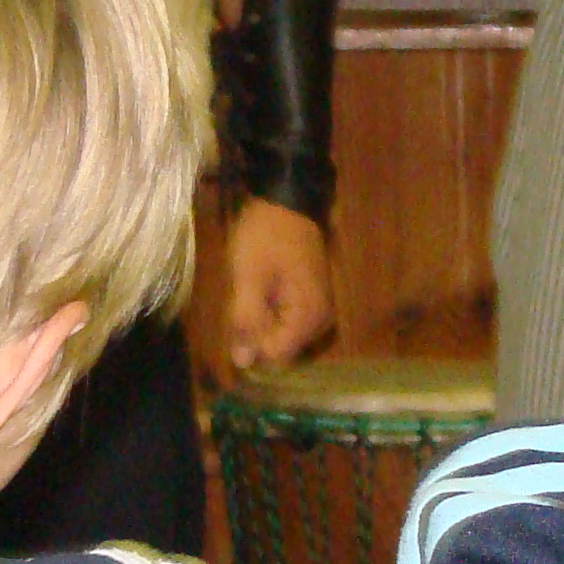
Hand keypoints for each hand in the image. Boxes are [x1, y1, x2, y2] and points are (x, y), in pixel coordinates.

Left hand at [222, 197, 332, 370]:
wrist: (287, 200)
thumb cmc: (266, 236)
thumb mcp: (248, 277)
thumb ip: (246, 321)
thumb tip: (242, 363)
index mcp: (310, 317)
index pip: (276, 356)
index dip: (252, 340)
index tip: (241, 311)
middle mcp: (322, 321)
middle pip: (281, 349)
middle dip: (257, 330)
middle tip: (247, 295)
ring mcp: (320, 311)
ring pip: (282, 336)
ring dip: (261, 320)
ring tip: (254, 289)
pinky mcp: (312, 302)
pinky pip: (287, 322)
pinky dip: (270, 311)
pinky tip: (263, 289)